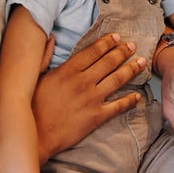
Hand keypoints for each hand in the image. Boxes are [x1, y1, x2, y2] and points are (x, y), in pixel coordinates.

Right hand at [31, 33, 144, 161]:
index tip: (117, 37)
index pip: (92, 51)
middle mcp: (83, 81)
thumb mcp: (34, 77)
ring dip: (131, 70)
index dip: (107, 43)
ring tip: (141, 62)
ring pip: (117, 80)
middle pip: (108, 62)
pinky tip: (138, 96)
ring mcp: (91, 99)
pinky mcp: (96, 117)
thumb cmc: (31, 107)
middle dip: (123, 52)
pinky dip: (129, 101)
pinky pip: (117, 106)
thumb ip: (44, 56)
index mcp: (68, 70)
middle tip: (133, 46)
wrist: (35, 135)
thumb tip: (49, 38)